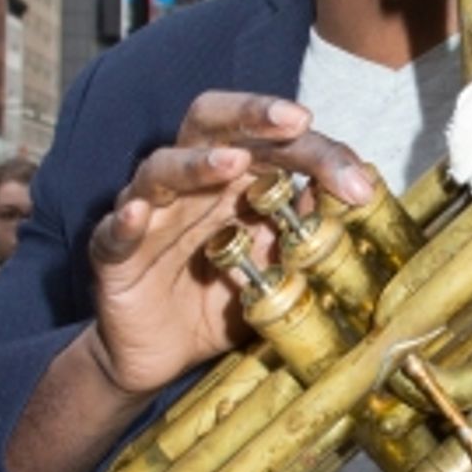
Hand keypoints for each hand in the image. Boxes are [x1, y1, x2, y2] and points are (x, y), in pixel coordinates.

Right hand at [86, 90, 375, 396]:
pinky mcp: (114, 254)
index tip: (355, 179)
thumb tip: (357, 197)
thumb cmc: (220, 297)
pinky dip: (126, 221)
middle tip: (294, 120)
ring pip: (161, 169)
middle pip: (210, 124)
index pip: (272, 144)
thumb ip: (309, 231)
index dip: (315, 153)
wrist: (164, 357)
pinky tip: (139, 214)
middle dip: (252, 114)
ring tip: (231, 163)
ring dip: (197, 163)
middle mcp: (189, 183)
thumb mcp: (276, 266)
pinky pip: (114, 232)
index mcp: (232, 178)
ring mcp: (149, 213)